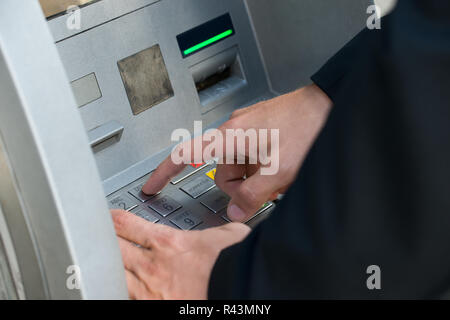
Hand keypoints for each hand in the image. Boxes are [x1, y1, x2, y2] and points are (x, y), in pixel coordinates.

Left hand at [111, 209, 250, 299]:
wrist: (237, 289)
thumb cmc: (233, 266)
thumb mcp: (229, 236)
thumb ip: (218, 229)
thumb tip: (223, 230)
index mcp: (167, 243)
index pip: (124, 223)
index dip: (110, 218)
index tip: (106, 218)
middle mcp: (151, 266)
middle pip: (109, 247)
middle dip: (101, 241)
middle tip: (95, 238)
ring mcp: (146, 290)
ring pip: (110, 274)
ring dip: (104, 267)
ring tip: (98, 264)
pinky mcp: (149, 307)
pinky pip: (122, 296)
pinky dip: (116, 289)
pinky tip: (112, 286)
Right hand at [143, 84, 331, 221]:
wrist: (328, 104)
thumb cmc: (307, 128)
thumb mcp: (279, 172)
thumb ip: (252, 196)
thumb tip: (233, 212)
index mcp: (230, 137)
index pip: (185, 155)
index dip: (164, 172)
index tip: (152, 186)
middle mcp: (234, 129)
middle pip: (220, 171)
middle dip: (240, 188)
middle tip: (266, 191)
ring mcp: (248, 128)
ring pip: (238, 165)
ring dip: (255, 178)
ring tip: (281, 176)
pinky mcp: (261, 128)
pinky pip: (251, 155)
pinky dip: (262, 167)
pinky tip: (283, 167)